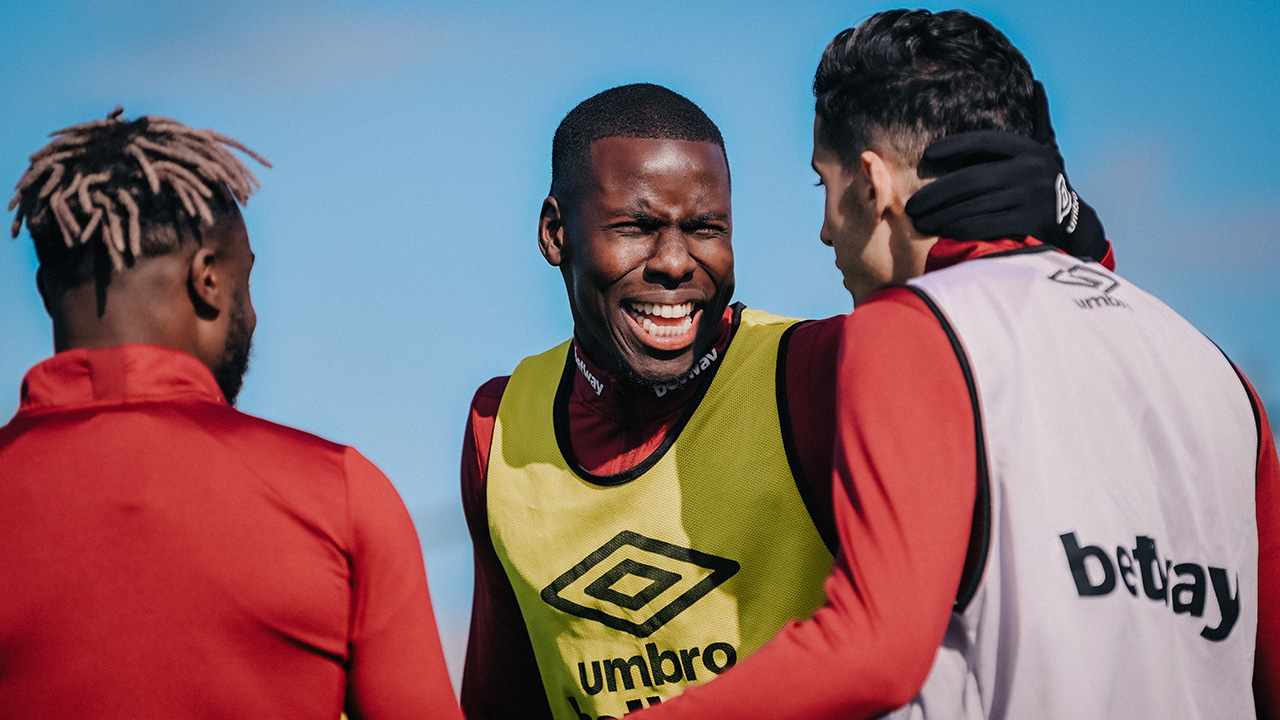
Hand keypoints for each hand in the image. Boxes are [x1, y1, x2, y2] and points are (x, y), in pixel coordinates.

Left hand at [905, 84, 1107, 262]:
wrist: (1074, 224)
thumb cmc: (1037, 188)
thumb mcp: (1036, 156)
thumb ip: (1022, 131)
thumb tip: (1035, 86)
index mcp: (1028, 149)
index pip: (985, 141)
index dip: (954, 146)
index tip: (927, 155)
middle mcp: (1032, 169)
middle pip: (971, 180)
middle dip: (935, 194)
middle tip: (912, 206)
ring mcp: (1033, 197)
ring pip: (973, 205)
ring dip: (941, 215)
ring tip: (920, 221)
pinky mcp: (1031, 223)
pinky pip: (985, 225)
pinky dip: (960, 228)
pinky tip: (943, 231)